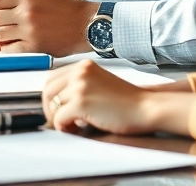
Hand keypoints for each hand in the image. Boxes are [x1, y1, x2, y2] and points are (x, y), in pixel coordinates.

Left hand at [42, 61, 192, 136]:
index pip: (52, 78)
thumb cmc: (128, 101)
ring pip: (53, 106)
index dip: (51, 96)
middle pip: (48, 90)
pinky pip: (60, 118)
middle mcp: (80, 72)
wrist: (147, 108)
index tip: (55, 108)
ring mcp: (80, 86)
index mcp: (84, 66)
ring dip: (59, 119)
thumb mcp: (100, 83)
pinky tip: (78, 129)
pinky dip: (65, 127)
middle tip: (60, 121)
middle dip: (50, 109)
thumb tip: (58, 100)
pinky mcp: (81, 103)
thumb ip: (80, 85)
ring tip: (73, 126)